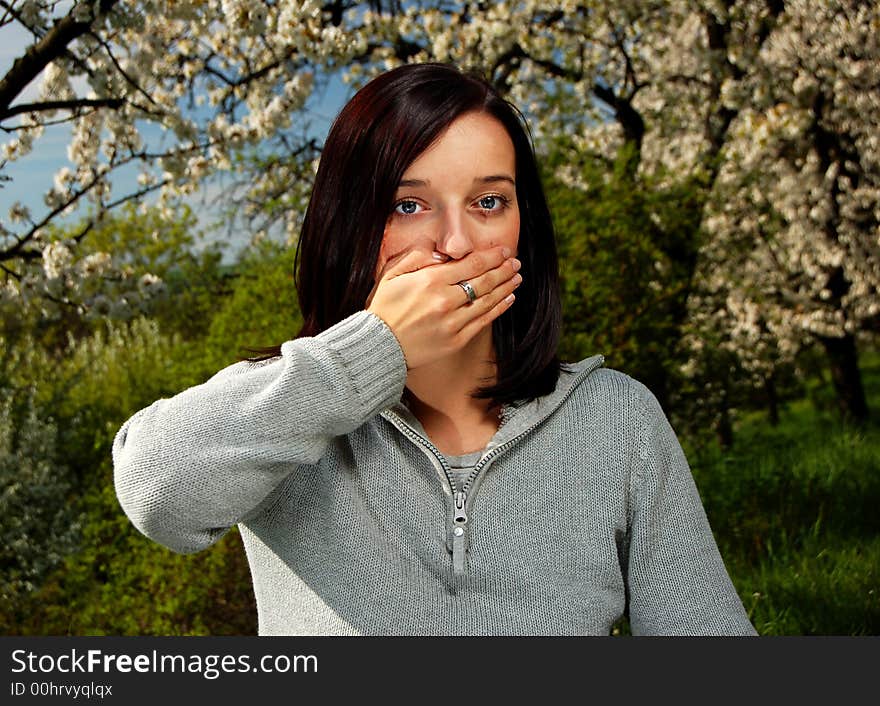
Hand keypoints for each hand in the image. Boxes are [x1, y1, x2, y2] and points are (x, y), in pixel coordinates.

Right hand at [366, 245, 521, 369]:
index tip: (504, 252)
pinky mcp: (455, 340)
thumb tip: (442, 251)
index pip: (471, 264)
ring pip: (487, 301)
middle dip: (503, 270)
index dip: (492, 257)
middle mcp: (445, 300)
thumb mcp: (393, 274)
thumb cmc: (384, 308)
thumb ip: (417, 257)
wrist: (379, 345)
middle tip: (515, 263)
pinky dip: (498, 309)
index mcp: (431, 281)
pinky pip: (482, 321)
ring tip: (516, 279)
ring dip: (505, 288)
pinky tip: (507, 300)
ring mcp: (452, 322)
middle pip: (484, 281)